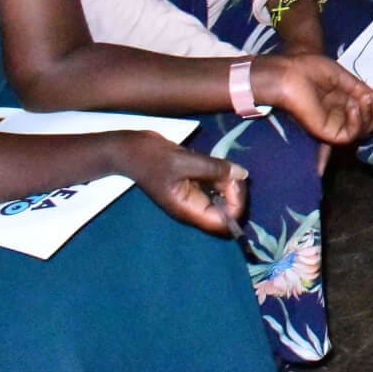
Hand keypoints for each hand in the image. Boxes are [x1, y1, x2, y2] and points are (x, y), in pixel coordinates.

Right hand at [121, 133, 249, 236]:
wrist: (129, 148)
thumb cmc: (151, 158)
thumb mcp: (184, 161)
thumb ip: (214, 169)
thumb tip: (243, 174)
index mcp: (189, 210)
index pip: (223, 223)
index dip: (236, 205)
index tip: (233, 181)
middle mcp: (193, 207)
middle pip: (226, 210)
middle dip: (234, 192)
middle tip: (230, 169)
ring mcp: (193, 195)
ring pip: (222, 196)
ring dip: (228, 181)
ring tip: (223, 164)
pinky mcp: (192, 183)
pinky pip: (214, 184)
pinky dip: (221, 174)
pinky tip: (218, 163)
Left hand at [254, 55, 372, 146]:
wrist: (292, 72)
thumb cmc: (311, 70)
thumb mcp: (343, 77)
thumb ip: (360, 89)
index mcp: (342, 104)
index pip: (366, 114)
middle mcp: (339, 116)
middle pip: (367, 126)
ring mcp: (333, 125)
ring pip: (361, 133)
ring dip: (369, 117)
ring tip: (364, 102)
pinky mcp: (326, 133)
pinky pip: (349, 135)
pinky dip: (358, 123)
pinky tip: (354, 107)